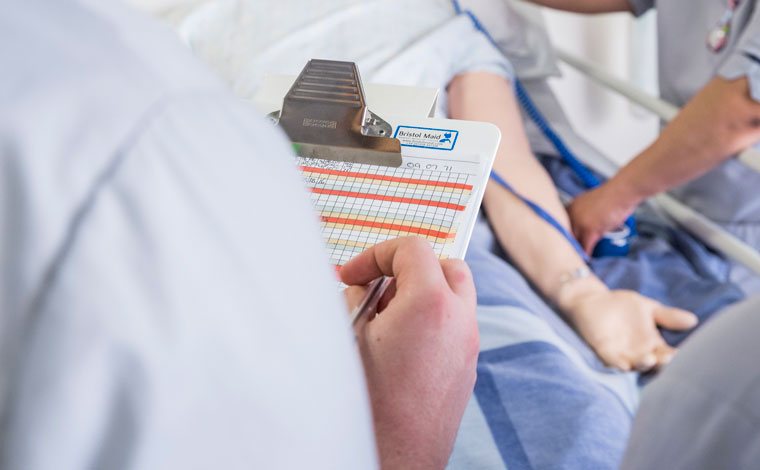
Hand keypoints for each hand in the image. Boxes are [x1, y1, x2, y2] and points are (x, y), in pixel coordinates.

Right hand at [341, 237, 477, 469]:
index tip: (354, 276)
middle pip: (446, 265)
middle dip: (409, 269)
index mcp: (431, 303)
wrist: (395, 458)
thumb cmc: (370, 404)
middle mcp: (460, 320)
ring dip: (423, 294)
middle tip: (376, 291)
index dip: (376, 255)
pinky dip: (432, 321)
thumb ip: (356, 299)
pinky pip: (454, 326)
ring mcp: (469, 346)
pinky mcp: (467, 370)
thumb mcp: (349, 338)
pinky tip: (399, 347)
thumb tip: (361, 289)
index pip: (412, 248)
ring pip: (455, 296)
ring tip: (385, 320)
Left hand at [557, 277, 697, 371]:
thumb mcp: (648, 308)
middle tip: (671, 359)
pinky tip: (624, 364)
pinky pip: (612, 361)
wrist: (591, 300)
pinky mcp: (604, 351)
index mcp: (653, 345)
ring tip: (650, 360)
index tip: (690, 355)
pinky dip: (617, 364)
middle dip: (663, 364)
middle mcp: (640, 354)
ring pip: (635, 366)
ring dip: (642, 365)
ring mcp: (622, 355)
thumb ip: (667, 315)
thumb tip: (693, 320)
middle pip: (655, 364)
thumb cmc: (621, 306)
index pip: (671, 355)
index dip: (680, 357)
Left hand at [567, 183, 635, 254]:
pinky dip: (585, 255)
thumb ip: (586, 212)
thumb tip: (588, 222)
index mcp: (572, 206)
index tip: (564, 242)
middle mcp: (572, 213)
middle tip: (568, 253)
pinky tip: (585, 260)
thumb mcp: (592, 202)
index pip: (562, 224)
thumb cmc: (613, 195)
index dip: (563, 235)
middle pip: (566, 234)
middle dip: (567, 244)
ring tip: (576, 259)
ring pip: (574, 242)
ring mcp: (580, 222)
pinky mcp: (590, 230)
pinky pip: (585, 247)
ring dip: (576, 251)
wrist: (622, 191)